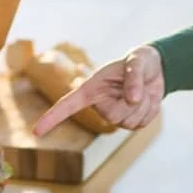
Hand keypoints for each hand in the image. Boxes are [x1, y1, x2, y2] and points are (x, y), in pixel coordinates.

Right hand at [32, 44, 164, 135]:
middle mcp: (100, 104)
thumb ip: (133, 77)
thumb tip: (131, 100)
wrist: (157, 71)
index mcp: (92, 88)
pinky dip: (150, 111)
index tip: (36, 132)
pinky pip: (141, 124)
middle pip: (112, 117)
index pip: (68, 104)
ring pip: (128, 123)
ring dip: (142, 105)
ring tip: (143, 90)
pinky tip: (148, 98)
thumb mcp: (138, 61)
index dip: (52, 117)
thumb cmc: (141, 61)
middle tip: (138, 85)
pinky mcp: (129, 122)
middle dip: (130, 102)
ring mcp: (115, 115)